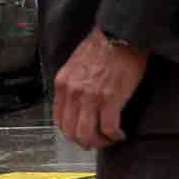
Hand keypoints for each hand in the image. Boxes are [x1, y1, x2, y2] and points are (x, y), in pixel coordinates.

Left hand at [52, 26, 149, 149]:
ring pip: (87, 134)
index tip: (80, 134)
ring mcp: (90, 97)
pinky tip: (119, 134)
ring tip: (108, 139)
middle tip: (95, 142)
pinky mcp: (110, 100)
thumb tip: (75, 104)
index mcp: (62, 83)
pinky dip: (114, 136)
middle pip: (71, 131)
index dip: (70, 132)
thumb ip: (72, 85)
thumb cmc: (101, 48)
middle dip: (84, 141)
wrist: (118, 35)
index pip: (59, 119)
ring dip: (99, 142)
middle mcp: (72, 92)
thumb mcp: (75, 65)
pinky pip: (109, 128)